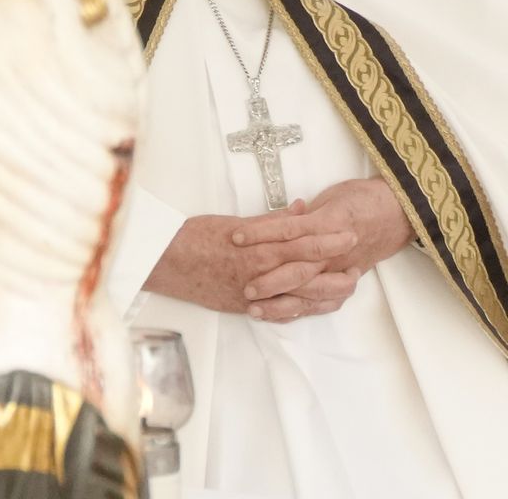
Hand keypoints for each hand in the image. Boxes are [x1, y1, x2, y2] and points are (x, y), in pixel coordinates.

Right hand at [144, 209, 357, 316]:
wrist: (164, 263)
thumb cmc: (194, 237)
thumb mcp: (234, 221)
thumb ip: (270, 220)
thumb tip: (300, 211)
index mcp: (256, 247)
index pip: (301, 243)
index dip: (328, 239)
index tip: (349, 233)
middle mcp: (259, 273)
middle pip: (306, 273)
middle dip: (335, 269)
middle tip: (359, 265)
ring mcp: (253, 294)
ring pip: (297, 297)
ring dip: (325, 294)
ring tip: (346, 288)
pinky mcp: (245, 307)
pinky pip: (279, 311)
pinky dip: (300, 309)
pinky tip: (314, 306)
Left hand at [235, 178, 413, 321]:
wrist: (395, 212)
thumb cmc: (361, 200)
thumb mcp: (330, 197)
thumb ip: (304, 213)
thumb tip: (281, 217)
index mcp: (327, 224)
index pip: (288, 230)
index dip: (261, 233)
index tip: (235, 237)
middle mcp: (333, 252)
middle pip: (298, 270)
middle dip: (269, 281)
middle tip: (245, 288)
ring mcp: (339, 270)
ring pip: (309, 294)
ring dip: (280, 304)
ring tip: (254, 309)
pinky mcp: (344, 281)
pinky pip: (321, 303)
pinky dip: (299, 311)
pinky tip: (277, 316)